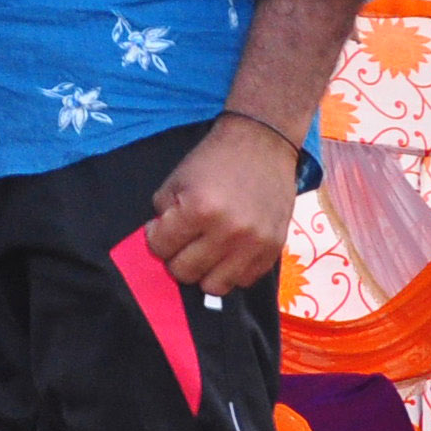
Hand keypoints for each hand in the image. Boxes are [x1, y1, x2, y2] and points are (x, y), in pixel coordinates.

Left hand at [148, 115, 301, 298]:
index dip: (156, 238)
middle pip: (185, 272)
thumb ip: (164, 215)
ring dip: (204, 271)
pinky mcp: (274, 249)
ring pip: (214, 286)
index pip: (160, 248)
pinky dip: (231, 271)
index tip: (163, 228)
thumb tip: (159, 243)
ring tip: (205, 251)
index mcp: (200, 210)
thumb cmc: (214, 160)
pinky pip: (244, 280)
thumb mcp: (176, 181)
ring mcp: (254, 244)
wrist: (262, 144)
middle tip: (183, 241)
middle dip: (176, 257)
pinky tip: (228, 252)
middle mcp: (229, 232)